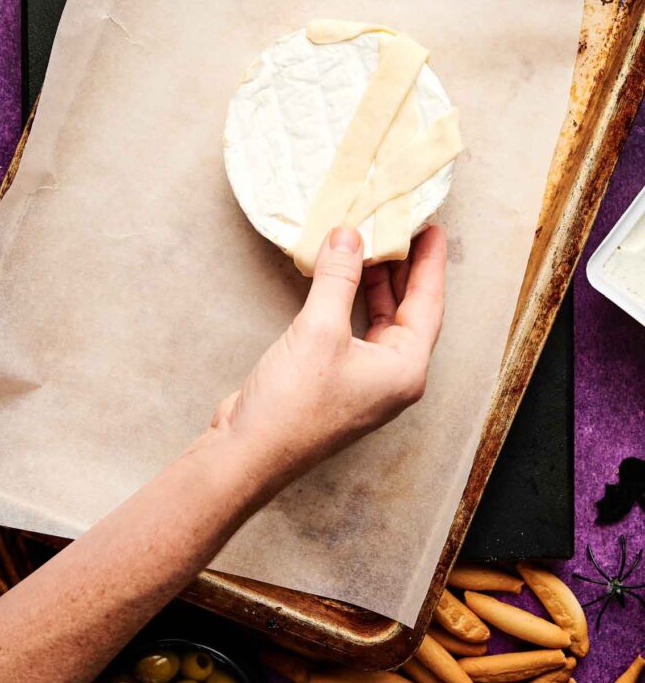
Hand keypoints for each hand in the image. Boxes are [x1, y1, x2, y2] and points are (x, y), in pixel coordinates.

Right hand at [210, 224, 445, 488]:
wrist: (248, 453)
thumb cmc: (293, 403)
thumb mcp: (319, 330)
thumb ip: (338, 278)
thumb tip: (349, 236)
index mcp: (404, 369)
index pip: (428, 304)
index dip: (430, 263)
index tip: (433, 229)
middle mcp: (390, 377)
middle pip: (408, 312)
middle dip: (404, 270)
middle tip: (402, 229)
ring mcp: (363, 381)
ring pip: (379, 320)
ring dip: (374, 284)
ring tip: (371, 245)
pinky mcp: (334, 381)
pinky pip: (352, 330)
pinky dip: (348, 301)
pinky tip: (338, 279)